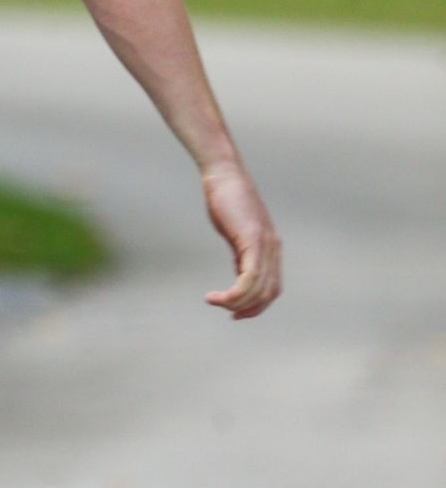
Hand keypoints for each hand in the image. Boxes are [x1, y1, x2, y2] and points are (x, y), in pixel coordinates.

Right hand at [201, 161, 282, 317]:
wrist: (223, 174)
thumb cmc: (226, 199)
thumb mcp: (236, 232)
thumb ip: (242, 253)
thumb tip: (240, 274)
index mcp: (270, 248)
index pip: (272, 288)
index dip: (257, 306)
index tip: (235, 312)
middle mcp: (273, 248)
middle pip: (269, 293)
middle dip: (249, 309)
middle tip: (227, 312)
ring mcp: (264, 244)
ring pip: (258, 289)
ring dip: (236, 303)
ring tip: (215, 301)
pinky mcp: (252, 239)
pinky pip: (249, 278)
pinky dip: (233, 293)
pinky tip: (216, 295)